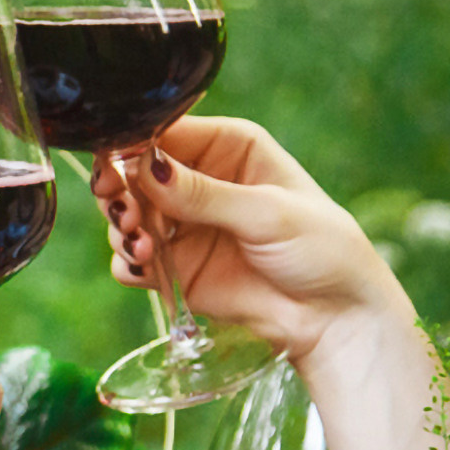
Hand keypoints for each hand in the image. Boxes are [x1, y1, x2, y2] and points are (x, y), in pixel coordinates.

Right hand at [99, 115, 408, 363]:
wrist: (335, 317)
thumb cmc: (320, 249)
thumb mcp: (267, 214)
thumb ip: (204, 194)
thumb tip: (145, 167)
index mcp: (228, 147)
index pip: (164, 132)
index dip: (131, 145)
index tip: (114, 167)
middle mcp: (199, 180)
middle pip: (133, 172)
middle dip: (119, 190)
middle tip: (123, 211)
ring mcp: (184, 225)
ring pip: (127, 214)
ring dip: (122, 229)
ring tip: (143, 246)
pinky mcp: (176, 267)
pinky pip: (133, 259)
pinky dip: (128, 262)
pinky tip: (144, 268)